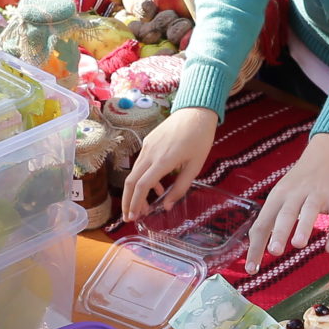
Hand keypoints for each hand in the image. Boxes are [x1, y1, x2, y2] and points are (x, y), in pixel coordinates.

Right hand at [123, 106, 215, 220]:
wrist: (195, 111)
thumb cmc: (200, 138)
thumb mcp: (195, 166)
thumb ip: (180, 187)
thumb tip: (166, 206)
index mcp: (164, 160)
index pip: (142, 186)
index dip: (135, 204)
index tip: (133, 217)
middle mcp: (151, 153)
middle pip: (131, 181)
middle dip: (128, 202)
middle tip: (130, 217)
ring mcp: (147, 147)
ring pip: (134, 173)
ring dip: (136, 192)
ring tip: (145, 207)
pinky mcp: (148, 142)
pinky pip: (141, 164)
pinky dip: (143, 178)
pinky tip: (156, 186)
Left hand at [246, 134, 328, 267]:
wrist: (328, 153)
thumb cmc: (300, 181)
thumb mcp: (282, 194)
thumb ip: (272, 219)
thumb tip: (256, 249)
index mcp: (277, 196)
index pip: (262, 223)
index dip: (255, 247)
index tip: (251, 269)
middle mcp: (296, 194)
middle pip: (285, 213)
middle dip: (278, 232)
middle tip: (273, 252)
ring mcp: (317, 195)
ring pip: (309, 211)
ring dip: (303, 227)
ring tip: (298, 245)